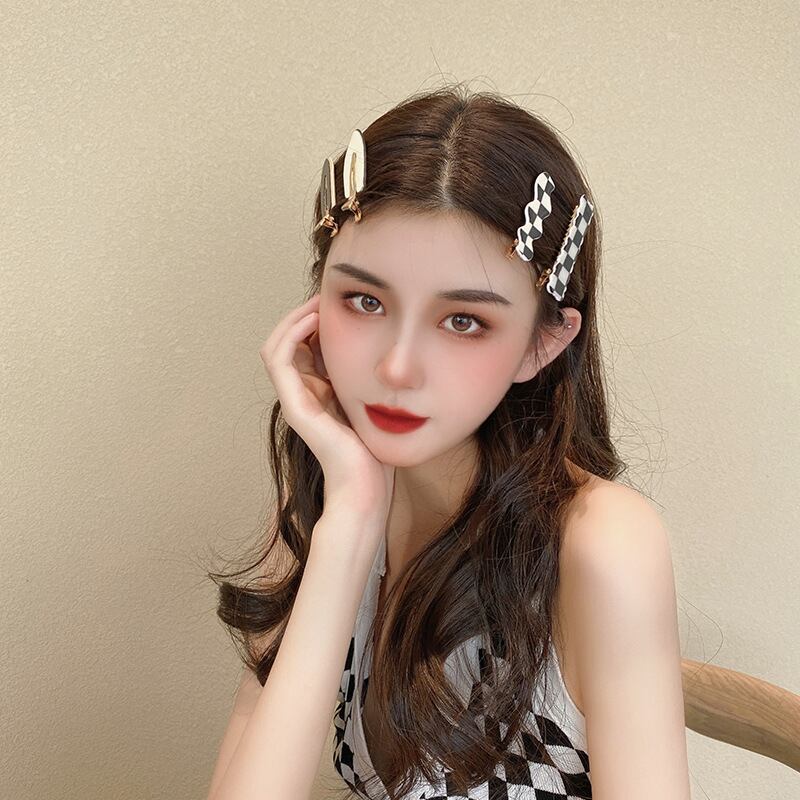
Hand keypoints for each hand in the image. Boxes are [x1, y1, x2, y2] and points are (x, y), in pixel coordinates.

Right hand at [259, 293, 395, 515]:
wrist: (367, 488)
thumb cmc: (376, 451)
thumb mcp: (375, 400)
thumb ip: (368, 377)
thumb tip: (384, 347)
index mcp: (319, 392)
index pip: (306, 345)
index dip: (317, 319)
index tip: (341, 301)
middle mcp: (303, 393)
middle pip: (290, 340)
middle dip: (307, 313)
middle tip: (328, 294)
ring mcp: (295, 399)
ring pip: (277, 344)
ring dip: (295, 317)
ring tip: (318, 301)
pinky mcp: (294, 405)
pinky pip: (279, 358)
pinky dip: (292, 332)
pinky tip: (316, 319)